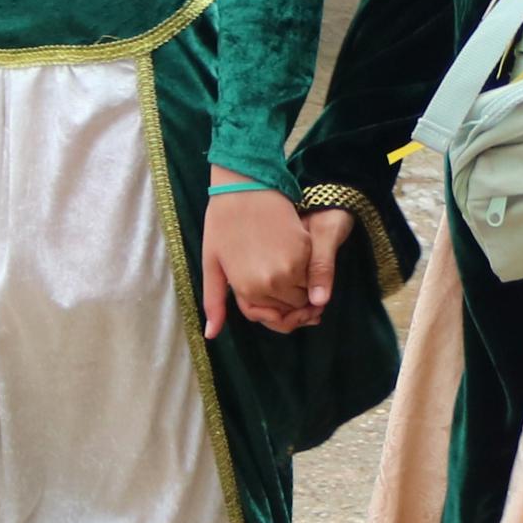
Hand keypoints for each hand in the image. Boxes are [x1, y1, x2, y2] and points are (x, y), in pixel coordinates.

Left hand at [201, 186, 341, 334]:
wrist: (244, 186)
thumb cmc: (222, 223)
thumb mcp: (212, 265)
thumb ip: (215, 303)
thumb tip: (211, 336)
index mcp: (247, 289)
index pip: (267, 315)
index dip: (270, 309)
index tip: (269, 294)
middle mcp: (271, 283)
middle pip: (289, 307)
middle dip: (286, 300)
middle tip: (277, 277)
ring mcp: (290, 267)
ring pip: (304, 293)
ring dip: (299, 287)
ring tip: (285, 266)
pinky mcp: (305, 249)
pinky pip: (311, 273)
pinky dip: (307, 271)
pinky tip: (294, 254)